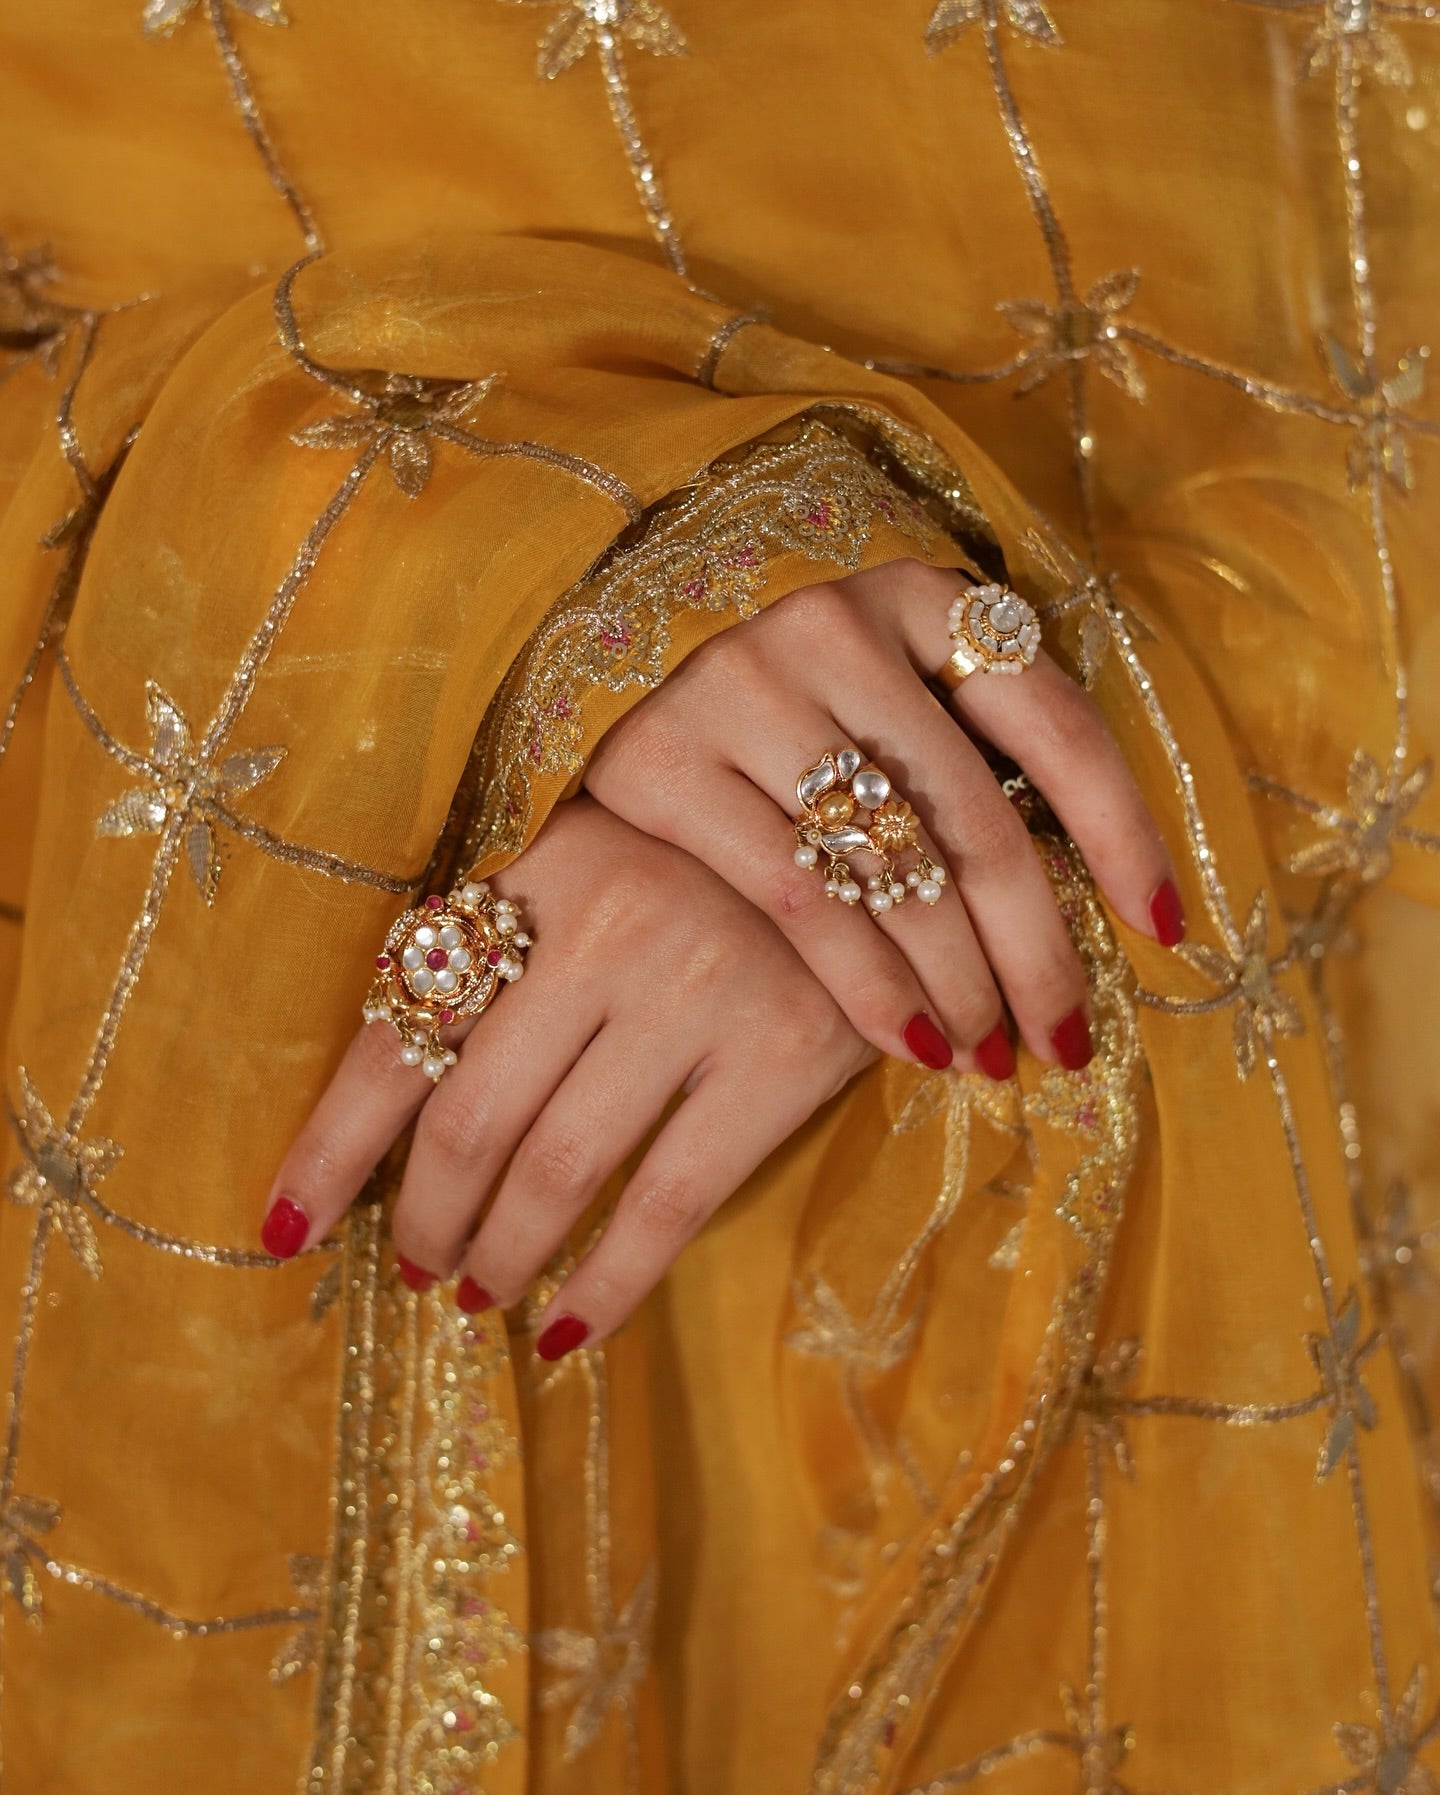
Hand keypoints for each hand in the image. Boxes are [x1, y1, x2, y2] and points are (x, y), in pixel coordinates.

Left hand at [260, 797, 873, 1353]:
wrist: (884, 856)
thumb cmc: (718, 872)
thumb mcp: (599, 876)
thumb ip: (508, 956)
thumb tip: (392, 1114)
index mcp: (541, 874)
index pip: (403, 1028)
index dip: (332, 1144)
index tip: (288, 1227)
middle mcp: (611, 926)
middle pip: (469, 1114)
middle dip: (424, 1216)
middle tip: (418, 1265)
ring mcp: (700, 991)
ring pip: (558, 1168)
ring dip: (501, 1252)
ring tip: (480, 1290)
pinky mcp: (783, 1059)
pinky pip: (667, 1205)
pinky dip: (606, 1286)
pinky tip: (571, 1331)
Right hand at [584, 558, 1182, 1076]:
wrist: (609, 644)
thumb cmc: (789, 690)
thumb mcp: (893, 678)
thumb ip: (975, 746)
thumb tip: (1097, 899)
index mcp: (924, 599)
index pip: (1055, 728)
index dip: (1125, 838)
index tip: (1169, 933)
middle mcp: (838, 631)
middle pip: (978, 820)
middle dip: (1038, 950)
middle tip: (1072, 1041)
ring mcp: (743, 693)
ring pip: (892, 871)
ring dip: (960, 983)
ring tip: (989, 1055)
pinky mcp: (664, 764)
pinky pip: (800, 903)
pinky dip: (869, 987)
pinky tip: (910, 1042)